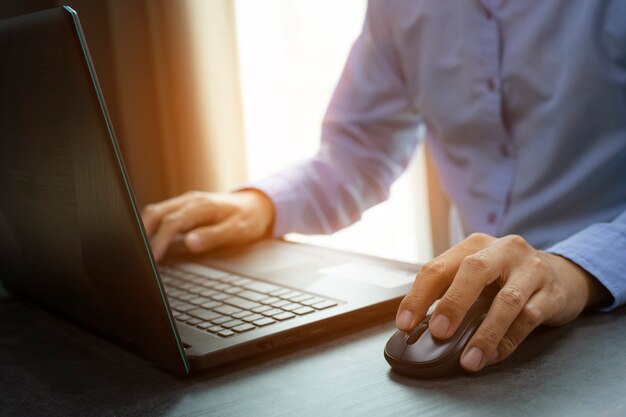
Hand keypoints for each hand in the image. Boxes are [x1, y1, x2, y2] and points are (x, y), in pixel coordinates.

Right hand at [141, 190, 274, 260]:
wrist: (257, 205)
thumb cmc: (248, 220)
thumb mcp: (237, 231)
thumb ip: (213, 236)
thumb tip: (189, 243)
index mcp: (202, 206)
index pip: (172, 222)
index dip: (159, 240)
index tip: (152, 259)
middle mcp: (190, 201)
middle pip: (156, 213)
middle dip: (142, 232)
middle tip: (137, 256)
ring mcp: (185, 203)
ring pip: (156, 212)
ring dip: (144, 229)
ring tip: (139, 252)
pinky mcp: (183, 209)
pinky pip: (162, 215)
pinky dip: (151, 227)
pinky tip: (148, 243)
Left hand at [395, 233, 609, 371]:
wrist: (564, 274)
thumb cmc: (509, 276)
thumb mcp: (479, 274)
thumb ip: (452, 291)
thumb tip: (420, 326)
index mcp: (475, 245)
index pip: (439, 266)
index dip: (419, 296)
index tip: (405, 323)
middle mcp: (503, 250)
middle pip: (475, 271)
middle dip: (453, 303)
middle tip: (438, 332)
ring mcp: (531, 270)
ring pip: (507, 301)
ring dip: (485, 333)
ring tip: (469, 359)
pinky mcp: (552, 293)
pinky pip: (529, 319)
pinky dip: (509, 340)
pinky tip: (493, 355)